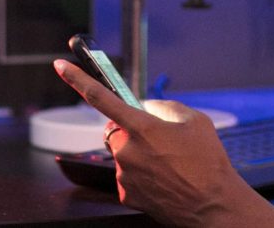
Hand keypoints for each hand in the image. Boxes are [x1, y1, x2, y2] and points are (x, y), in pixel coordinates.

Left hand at [54, 60, 273, 226]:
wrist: (213, 206)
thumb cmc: (208, 163)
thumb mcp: (195, 121)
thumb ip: (166, 107)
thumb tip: (149, 108)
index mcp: (142, 127)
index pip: (100, 96)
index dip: (77, 79)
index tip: (59, 66)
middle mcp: (127, 150)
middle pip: (116, 130)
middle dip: (131, 130)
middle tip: (158, 140)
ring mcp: (124, 174)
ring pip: (122, 154)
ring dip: (139, 154)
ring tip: (168, 164)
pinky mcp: (126, 194)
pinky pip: (127, 175)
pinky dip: (142, 174)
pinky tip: (163, 179)